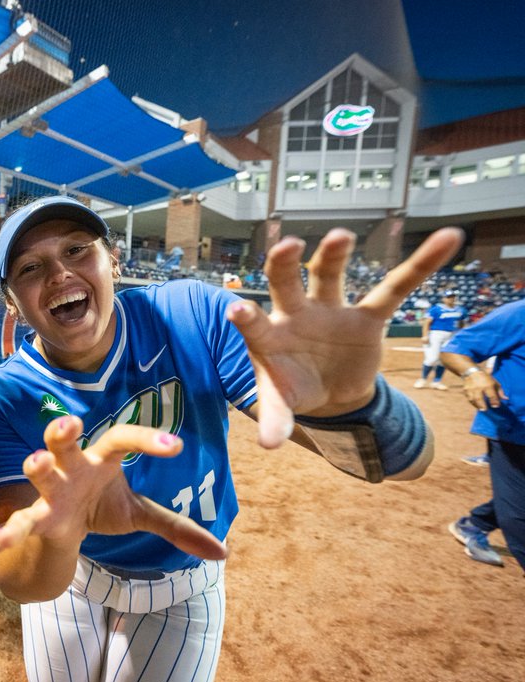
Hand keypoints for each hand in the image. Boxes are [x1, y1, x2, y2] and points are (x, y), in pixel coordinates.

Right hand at [0, 416, 227, 560]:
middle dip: (63, 430)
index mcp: (101, 458)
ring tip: (35, 462)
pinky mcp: (36, 517)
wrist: (62, 529)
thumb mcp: (138, 513)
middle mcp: (72, 466)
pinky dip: (12, 530)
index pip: (124, 438)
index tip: (176, 446)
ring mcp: (50, 490)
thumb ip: (175, 527)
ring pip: (39, 470)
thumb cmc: (100, 506)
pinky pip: (22, 521)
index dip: (148, 439)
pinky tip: (2, 539)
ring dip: (36, 465)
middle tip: (71, 424)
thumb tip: (221, 553)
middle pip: (65, 441)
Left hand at [226, 227, 462, 447]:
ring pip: (328, 276)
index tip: (235, 310)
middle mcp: (295, 314)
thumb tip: (268, 445)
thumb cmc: (295, 390)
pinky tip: (447, 240)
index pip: (253, 324)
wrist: (329, 392)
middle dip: (283, 265)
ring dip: (333, 255)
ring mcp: (331, 311)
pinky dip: (419, 267)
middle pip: (285, 283)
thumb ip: (276, 419)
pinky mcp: (367, 318)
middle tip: (286, 246)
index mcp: (269, 336)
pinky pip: (393, 290)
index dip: (245, 318)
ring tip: (340, 236)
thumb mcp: (283, 405)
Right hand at [462, 372, 507, 410]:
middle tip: (485, 410)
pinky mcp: (465, 390)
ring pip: (473, 399)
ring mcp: (471, 389)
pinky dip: (472, 403)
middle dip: (482, 405)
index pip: (492, 395)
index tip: (496, 406)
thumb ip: (500, 392)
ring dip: (477, 405)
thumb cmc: (486, 379)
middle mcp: (478, 387)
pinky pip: (469, 398)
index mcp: (488, 385)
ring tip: (480, 409)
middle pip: (479, 398)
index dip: (494, 401)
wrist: (472, 372)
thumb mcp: (495, 383)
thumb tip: (506, 399)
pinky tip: (476, 405)